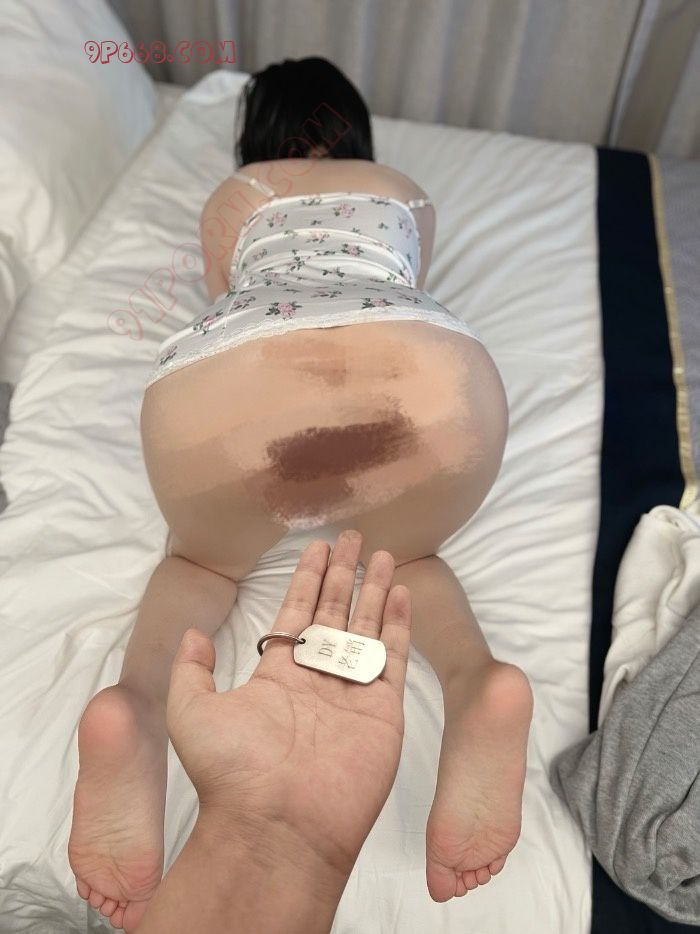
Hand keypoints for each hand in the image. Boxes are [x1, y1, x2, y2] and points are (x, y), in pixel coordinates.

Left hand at [166, 529, 411, 875]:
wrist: (278, 826)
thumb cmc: (232, 772)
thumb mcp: (191, 712)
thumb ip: (191, 669)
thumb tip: (191, 633)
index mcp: (277, 675)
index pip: (296, 613)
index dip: (306, 579)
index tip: (317, 547)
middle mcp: (316, 679)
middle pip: (334, 612)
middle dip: (344, 573)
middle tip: (353, 536)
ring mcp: (351, 693)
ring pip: (366, 628)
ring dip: (375, 590)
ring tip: (383, 554)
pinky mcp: (383, 710)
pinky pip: (392, 658)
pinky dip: (398, 624)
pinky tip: (401, 593)